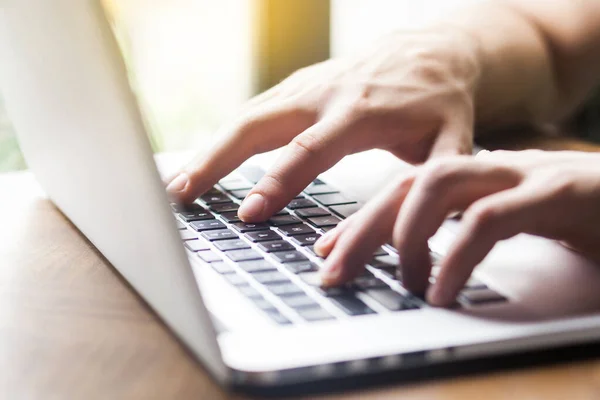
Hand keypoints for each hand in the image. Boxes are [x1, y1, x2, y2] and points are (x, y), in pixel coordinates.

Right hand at [166, 27, 480, 221]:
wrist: (432, 51)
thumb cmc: (439, 102)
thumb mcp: (454, 142)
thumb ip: (435, 183)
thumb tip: (412, 233)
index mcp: (362, 112)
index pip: (310, 150)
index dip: (278, 182)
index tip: (249, 213)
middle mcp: (324, 94)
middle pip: (258, 125)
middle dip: (216, 160)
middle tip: (182, 194)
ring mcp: (305, 86)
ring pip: (246, 118)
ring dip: (208, 151)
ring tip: (177, 186)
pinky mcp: (296, 87)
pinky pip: (252, 114)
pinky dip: (223, 140)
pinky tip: (204, 164)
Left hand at [314, 150, 599, 306]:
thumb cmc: (583, 215)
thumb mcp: (514, 225)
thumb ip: (465, 235)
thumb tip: (419, 267)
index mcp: (477, 177)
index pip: (402, 190)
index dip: (361, 220)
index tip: (326, 250)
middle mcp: (491, 169)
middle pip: (407, 184)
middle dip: (362, 228)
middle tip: (333, 272)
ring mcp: (523, 175)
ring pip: (438, 184)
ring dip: (406, 234)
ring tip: (401, 281)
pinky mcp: (558, 194)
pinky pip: (489, 219)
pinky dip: (457, 255)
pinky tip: (442, 289)